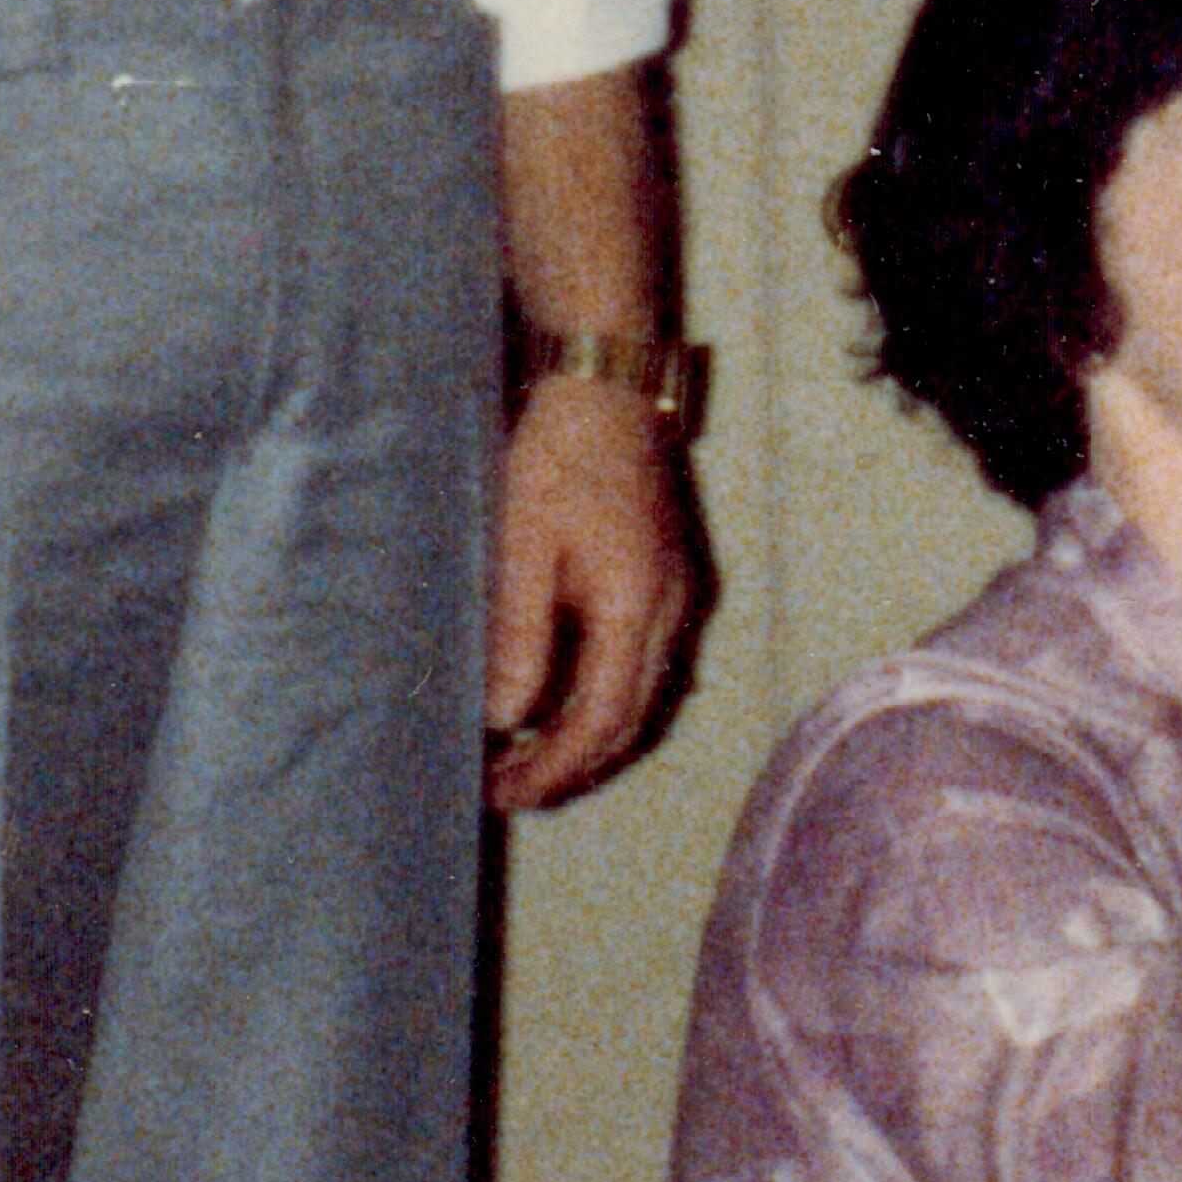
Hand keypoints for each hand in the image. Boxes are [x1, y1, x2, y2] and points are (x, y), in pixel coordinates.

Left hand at [484, 368, 698, 811]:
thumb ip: (521, 634)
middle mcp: (671, 612)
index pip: (601, 720)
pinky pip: (641, 665)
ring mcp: (677, 596)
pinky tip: (556, 699)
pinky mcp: (666, 579)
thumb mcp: (522, 544)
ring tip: (525, 757)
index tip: (505, 793)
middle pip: (630, 722)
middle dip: (572, 768)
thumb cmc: (558, 457)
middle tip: (508, 791)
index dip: (555, 770)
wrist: (608, 388)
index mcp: (637, 607)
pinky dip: (600, 699)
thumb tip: (509, 717)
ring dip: (587, 738)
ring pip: (641, 698)